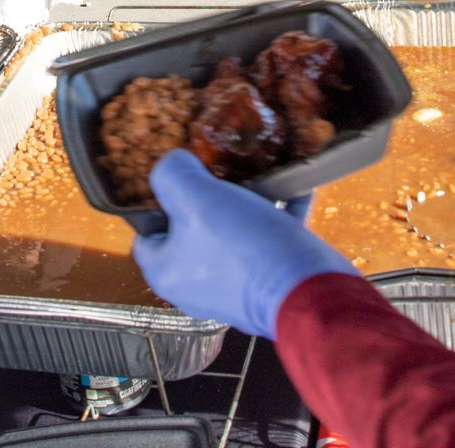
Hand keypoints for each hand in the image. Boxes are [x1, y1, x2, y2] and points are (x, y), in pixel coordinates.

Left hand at [132, 151, 355, 338]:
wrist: (308, 291)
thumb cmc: (244, 248)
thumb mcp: (195, 198)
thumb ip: (172, 175)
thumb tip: (173, 163)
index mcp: (168, 272)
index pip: (146, 233)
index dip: (158, 200)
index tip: (181, 177)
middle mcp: (196, 286)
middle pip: (192, 230)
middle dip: (209, 197)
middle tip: (221, 171)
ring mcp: (235, 287)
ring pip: (233, 233)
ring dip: (246, 202)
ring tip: (256, 173)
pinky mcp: (269, 284)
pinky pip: (268, 241)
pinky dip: (278, 213)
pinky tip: (291, 185)